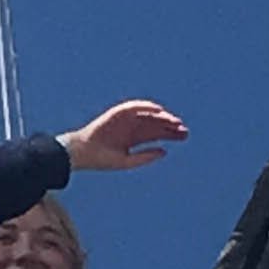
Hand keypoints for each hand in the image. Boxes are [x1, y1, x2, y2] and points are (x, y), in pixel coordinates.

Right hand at [62, 100, 185, 174]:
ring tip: (175, 121)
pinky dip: (146, 107)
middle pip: (156, 124)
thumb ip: (146, 156)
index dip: (171, 134)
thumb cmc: (103, 160)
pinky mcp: (118, 113)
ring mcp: (126, 120)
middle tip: (184, 129)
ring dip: (161, 117)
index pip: (157, 134)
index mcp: (134, 139)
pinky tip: (159, 111)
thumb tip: (165, 151)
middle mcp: (132, 128)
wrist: (84, 153)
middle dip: (170, 126)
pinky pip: (135, 107)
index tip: (185, 136)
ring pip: (148, 116)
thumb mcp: (128, 161)